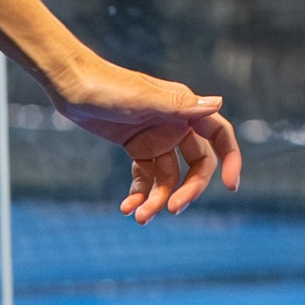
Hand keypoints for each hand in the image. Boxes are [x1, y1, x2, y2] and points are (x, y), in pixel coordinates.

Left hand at [49, 58, 242, 223]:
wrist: (72, 86)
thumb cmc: (107, 86)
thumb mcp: (142, 99)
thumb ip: (178, 104)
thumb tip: (218, 102)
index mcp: (185, 109)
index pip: (219, 136)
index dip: (231, 159)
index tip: (231, 186)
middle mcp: (176, 125)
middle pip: (196, 166)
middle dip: (187, 190)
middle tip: (172, 210)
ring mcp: (156, 138)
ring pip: (168, 177)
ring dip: (157, 199)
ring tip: (139, 217)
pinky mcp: (137, 148)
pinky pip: (145, 178)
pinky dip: (138, 194)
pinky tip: (126, 208)